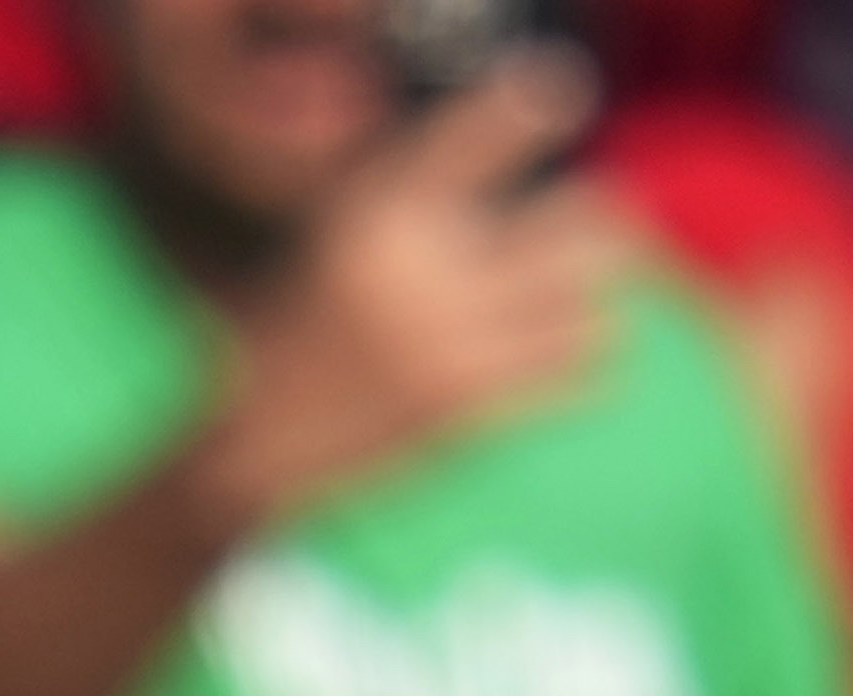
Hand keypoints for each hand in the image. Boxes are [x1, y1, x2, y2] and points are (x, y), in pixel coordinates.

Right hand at [211, 56, 618, 523]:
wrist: (261, 438)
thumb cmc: (303, 319)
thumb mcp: (340, 225)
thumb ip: (424, 188)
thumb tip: (521, 159)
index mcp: (383, 211)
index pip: (482, 135)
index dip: (531, 108)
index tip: (555, 100)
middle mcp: (425, 272)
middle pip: (573, 219)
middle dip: (586, 220)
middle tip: (578, 229)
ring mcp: (453, 345)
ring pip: (588, 298)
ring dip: (590, 290)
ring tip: (573, 293)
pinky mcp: (474, 408)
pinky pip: (579, 372)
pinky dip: (592, 355)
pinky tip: (568, 349)